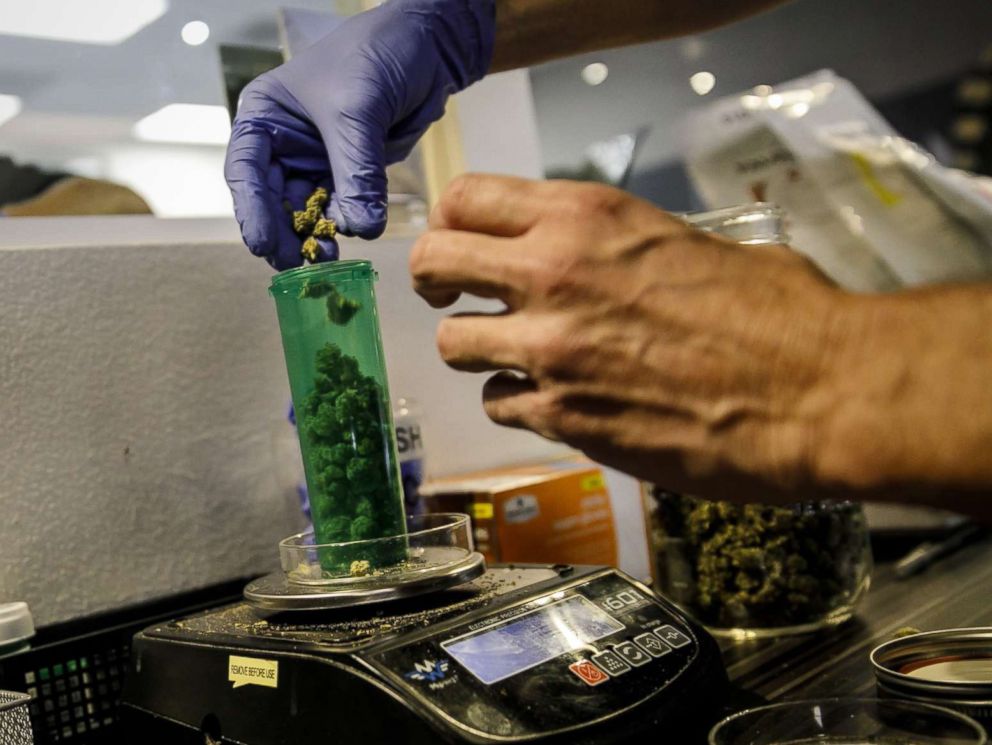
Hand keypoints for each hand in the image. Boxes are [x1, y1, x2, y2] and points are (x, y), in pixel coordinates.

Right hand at [225, 0, 494, 268]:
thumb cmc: (377, 56)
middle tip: (301, 264)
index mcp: (266, 118)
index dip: (252, 211)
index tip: (264, 245)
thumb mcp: (357, 110)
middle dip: (286, 233)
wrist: (427, 46)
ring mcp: (318, 162)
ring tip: (331, 259)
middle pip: (274, 202)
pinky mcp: (350, 174)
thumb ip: (356, 171)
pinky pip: (342, 210)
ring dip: (317, 237)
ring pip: (307, 212)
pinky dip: (346, 228)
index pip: (246, 172)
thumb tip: (360, 228)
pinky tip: (355, 240)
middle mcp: (285, 144)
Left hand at [410, 174, 855, 500]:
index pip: (467, 198)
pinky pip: (500, 405)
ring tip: (514, 357)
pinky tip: (554, 401)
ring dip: (477, 350)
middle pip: (435, 263)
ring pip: (452, 345)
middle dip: (434, 282)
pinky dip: (517, 403)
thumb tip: (608, 262)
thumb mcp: (691, 242)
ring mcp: (551, 350)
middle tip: (451, 297)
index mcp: (586, 217)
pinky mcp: (564, 417)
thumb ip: (624, 246)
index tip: (460, 243)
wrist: (817, 393)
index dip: (451, 222)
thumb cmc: (780, 311)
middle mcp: (553, 274)